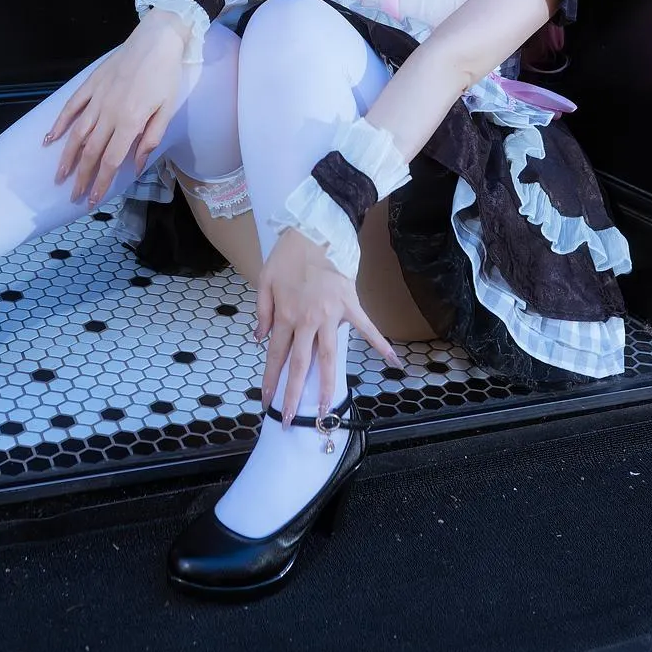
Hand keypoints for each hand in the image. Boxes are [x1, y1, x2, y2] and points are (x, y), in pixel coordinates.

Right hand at [45, 11, 187, 206]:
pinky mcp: (90, 84)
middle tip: (74, 196)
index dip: (101, 183)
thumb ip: (151, 138)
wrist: (156, 39)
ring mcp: (97, 98)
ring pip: (77, 133)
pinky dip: (59, 124)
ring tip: (60, 175)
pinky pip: (71, 107)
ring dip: (67, 157)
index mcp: (130, 121)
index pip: (111, 160)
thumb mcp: (167, 109)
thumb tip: (137, 165)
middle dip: (82, 177)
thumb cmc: (166, 75)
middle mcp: (109, 113)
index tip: (92, 200)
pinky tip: (49, 139)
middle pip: (91, 152)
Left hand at [255, 227, 401, 422]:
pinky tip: (392, 360)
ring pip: (329, 356)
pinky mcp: (350, 305)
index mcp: (285, 315)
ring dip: (327, 384)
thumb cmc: (287, 255)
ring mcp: (330, 315)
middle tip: (290, 420)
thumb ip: (262, 312)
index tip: (268, 402)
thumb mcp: (264, 280)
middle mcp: (307, 321)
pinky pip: (366, 327)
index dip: (271, 380)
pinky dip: (379, 343)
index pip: (276, 355)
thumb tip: (260, 339)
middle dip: (294, 395)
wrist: (313, 230)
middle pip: (300, 365)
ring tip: (326, 408)